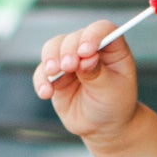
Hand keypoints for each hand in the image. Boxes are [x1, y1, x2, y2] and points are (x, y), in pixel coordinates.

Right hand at [33, 20, 138, 143]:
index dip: (92, 35)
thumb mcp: (112, 90)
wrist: (103, 126)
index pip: (102, 30)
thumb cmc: (114, 104)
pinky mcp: (55, 75)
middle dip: (68, 50)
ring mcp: (69, 60)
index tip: (86, 51)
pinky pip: (42, 72)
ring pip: (53, 48)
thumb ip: (97, 73)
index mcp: (111, 47)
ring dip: (50, 59)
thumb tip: (86, 58)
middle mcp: (88, 48)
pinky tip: (46, 92)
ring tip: (53, 74)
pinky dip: (41, 80)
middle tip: (68, 66)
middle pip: (73, 38)